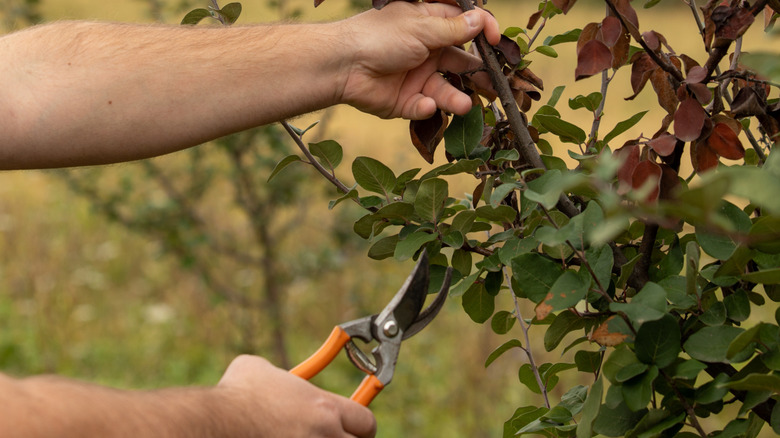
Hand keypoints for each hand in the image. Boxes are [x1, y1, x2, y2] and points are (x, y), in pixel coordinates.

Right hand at [217, 355, 375, 437]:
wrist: (214, 424)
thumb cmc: (236, 395)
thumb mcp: (261, 369)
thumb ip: (282, 376)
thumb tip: (275, 376)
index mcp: (324, 409)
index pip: (366, 421)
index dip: (360, 424)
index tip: (352, 425)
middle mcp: (324, 435)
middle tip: (331, 436)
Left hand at [338, 1, 500, 119]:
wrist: (342, 66)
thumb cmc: (379, 37)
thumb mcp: (421, 28)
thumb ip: (453, 30)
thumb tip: (480, 21)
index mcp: (429, 26)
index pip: (464, 27)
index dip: (483, 31)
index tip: (497, 41)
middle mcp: (425, 51)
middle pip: (460, 63)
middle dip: (478, 75)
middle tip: (495, 86)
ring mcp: (416, 77)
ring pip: (445, 89)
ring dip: (456, 98)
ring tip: (465, 105)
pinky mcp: (405, 101)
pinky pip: (423, 107)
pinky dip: (426, 107)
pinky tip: (425, 104)